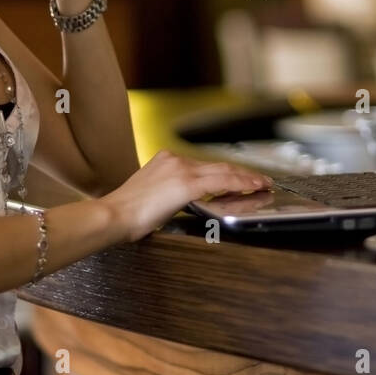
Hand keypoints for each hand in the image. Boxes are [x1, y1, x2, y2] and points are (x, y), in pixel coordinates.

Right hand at [101, 150, 273, 242]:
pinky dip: (240, 184)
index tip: (238, 177)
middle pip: (217, 165)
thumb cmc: (126, 213)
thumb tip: (180, 201)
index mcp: (165, 160)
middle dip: (241, 173)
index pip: (204, 165)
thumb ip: (169, 192)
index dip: (225, 171)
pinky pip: (222, 182)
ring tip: (261, 184)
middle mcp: (175, 160)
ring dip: (245, 178)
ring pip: (223, 171)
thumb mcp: (150, 195)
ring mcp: (181, 170)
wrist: (114, 215)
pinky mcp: (186, 184)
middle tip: (259, 179)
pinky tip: (252, 188)